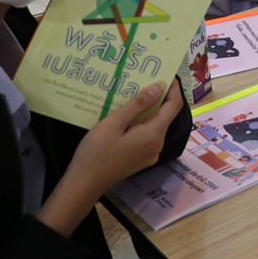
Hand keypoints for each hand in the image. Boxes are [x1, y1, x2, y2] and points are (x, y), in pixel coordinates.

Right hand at [39, 80, 184, 235]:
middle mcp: (157, 145)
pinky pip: (147, 136)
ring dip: (149, 110)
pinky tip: (128, 115)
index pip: (174, 106)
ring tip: (135, 94)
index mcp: (154, 134)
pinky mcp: (141, 159)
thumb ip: (138, 105)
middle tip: (146, 80)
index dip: (174, 89)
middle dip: (159, 98)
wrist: (83, 184)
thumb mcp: (114, 123)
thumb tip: (158, 87)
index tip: (166, 74)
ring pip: (155, 126)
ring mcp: (150, 154)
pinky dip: (142, 123)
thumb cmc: (96, 152)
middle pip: (165, 116)